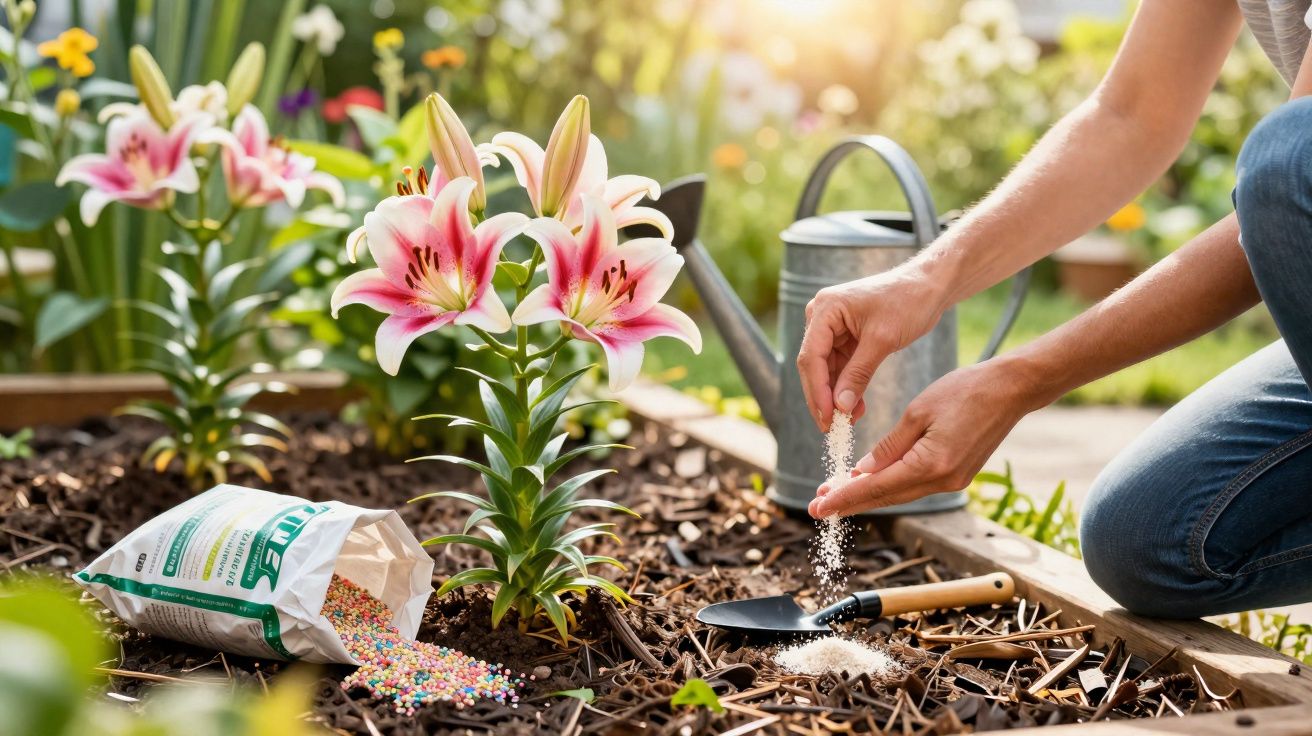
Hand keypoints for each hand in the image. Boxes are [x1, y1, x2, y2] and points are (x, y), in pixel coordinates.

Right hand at [797, 265, 946, 430]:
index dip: (817, 391)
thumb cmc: (908, 302)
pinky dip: (848, 387)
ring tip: (849, 421)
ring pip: (827, 370)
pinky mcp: (845, 337)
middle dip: (823, 397)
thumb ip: (858, 374)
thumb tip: (839, 408)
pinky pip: (841, 367)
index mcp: (825, 309)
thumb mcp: (882, 340)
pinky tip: (856, 407)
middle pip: (814, 365)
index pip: (811, 357)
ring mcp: (833, 327)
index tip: (826, 418)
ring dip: (837, 396)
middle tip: (831, 427)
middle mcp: (822, 317)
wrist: (929, 286)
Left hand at [808, 360, 1034, 517]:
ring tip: (835, 495)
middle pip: (886, 497)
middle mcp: (942, 480)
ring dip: (868, 495)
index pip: (876, 488)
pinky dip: (890, 485)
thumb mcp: (917, 412)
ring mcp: (952, 481)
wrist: (1010, 390)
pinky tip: (869, 481)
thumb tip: (864, 473)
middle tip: (817, 507)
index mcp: (930, 464)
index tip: (818, 508)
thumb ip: (889, 446)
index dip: (844, 498)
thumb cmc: (964, 392)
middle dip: (850, 502)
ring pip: (900, 493)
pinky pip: (915, 485)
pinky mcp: (957, 475)